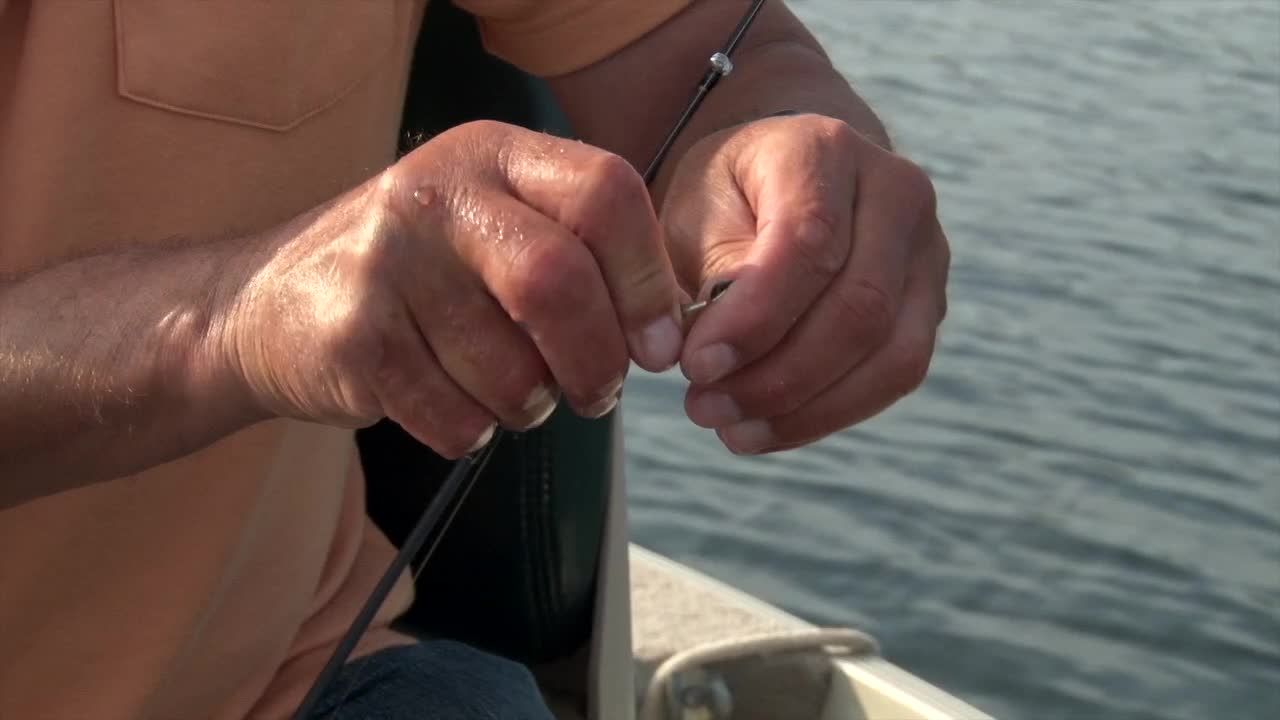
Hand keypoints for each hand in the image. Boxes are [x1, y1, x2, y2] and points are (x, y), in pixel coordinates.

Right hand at [227, 120, 683, 456]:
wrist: (262, 303)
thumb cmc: (413, 274)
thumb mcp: (488, 224)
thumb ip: (576, 253)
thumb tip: (666, 336)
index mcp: (492, 154)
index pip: (606, 193)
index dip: (648, 279)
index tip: (657, 344)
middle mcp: (436, 192)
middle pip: (558, 281)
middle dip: (595, 360)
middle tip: (596, 393)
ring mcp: (385, 261)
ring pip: (510, 368)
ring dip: (528, 404)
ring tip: (508, 392)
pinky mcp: (350, 337)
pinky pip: (454, 417)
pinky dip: (471, 432)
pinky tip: (449, 405)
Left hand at [661, 113, 948, 453]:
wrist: (784, 180)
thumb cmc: (728, 199)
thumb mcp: (694, 213)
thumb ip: (709, 272)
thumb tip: (710, 359)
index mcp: (826, 149)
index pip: (809, 242)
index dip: (755, 317)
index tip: (694, 366)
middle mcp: (896, 191)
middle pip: (860, 306)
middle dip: (778, 375)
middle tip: (702, 407)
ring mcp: (926, 250)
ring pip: (892, 353)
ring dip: (806, 408)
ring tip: (731, 429)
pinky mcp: (931, 304)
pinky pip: (896, 375)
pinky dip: (829, 413)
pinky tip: (768, 427)